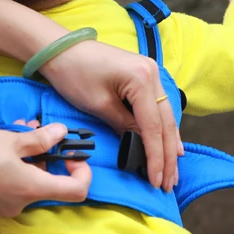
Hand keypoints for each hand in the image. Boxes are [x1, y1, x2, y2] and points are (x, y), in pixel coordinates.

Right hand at [0, 124, 91, 219]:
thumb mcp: (11, 139)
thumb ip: (40, 140)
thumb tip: (62, 134)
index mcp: (32, 188)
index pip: (76, 190)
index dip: (81, 172)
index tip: (69, 156)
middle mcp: (20, 204)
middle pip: (43, 182)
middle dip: (39, 155)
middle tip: (26, 130)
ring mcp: (0, 209)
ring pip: (21, 183)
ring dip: (19, 159)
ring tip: (2, 133)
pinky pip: (2, 189)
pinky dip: (3, 171)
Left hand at [38, 43, 180, 191]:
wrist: (61, 49)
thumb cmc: (74, 74)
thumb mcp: (99, 105)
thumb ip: (124, 126)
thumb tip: (141, 147)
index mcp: (142, 79)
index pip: (153, 127)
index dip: (156, 157)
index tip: (156, 181)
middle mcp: (154, 74)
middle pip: (165, 123)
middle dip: (168, 156)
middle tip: (168, 184)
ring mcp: (152, 74)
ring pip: (166, 117)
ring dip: (169, 146)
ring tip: (172, 173)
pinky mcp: (145, 77)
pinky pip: (159, 108)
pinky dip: (163, 130)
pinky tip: (172, 147)